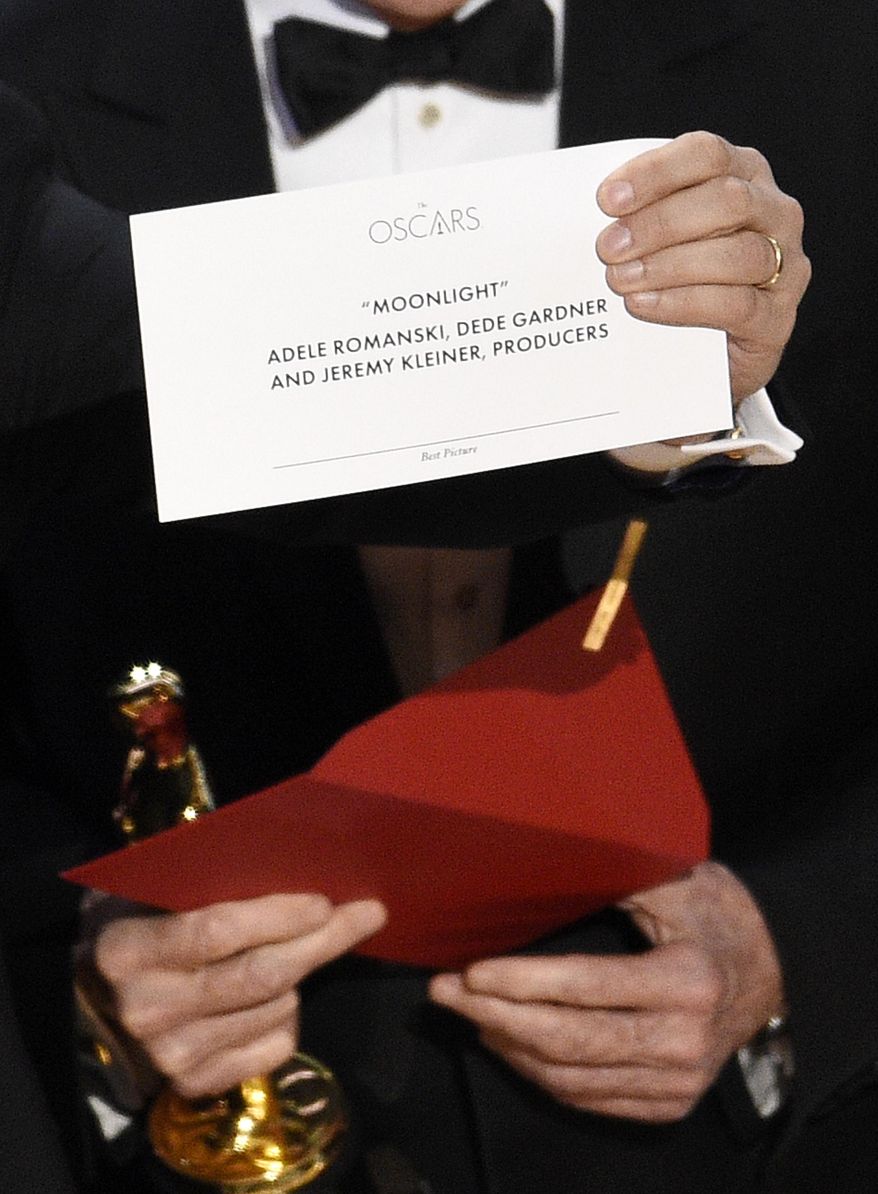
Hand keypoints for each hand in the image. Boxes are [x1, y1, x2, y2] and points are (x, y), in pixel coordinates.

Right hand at [93, 893, 385, 1097]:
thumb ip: (207, 878)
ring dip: (302, 974)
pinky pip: (275, 1045)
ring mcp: (169, 1054)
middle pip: (259, 974)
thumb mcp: (155, 889)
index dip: (278, 915)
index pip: (217, 930)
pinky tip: (275, 996)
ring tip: (302, 948)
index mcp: (128, 949)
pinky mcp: (194, 1084)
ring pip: (275, 1007)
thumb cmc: (140, 924)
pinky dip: (288, 1016)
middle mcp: (146, 1008)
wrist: (100, 1000)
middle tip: (366, 914)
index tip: (325, 900)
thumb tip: (296, 859)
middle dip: (322, 940)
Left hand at [429, 862, 784, 1122]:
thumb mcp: (677, 881)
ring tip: (467, 1015)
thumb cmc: (717, 915)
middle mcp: (683, 1040)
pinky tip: (509, 1044)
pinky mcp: (669, 1101)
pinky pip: (590, 1098)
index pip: (585, 988)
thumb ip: (617, 877)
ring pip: (571, 1077)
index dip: (521, 983)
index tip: (471, 972)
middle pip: (568, 1040)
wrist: (773, 971)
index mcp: (685, 981)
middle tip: (445, 994)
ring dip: (509, 1048)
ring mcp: (677, 1080)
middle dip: (496, 1017)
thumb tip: (541, 860)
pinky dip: (541, 1074)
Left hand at [596, 131, 810, 402]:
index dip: (656, 172)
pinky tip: (645, 305)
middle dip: (659, 222)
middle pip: (726, 200)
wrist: (707, 355)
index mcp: (745, 176)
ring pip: (737, 254)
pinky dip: (684, 303)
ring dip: (670, 265)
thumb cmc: (681, 281)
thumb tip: (586, 214)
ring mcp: (785, 266)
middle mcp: (775, 213)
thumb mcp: (664, 238)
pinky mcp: (777, 319)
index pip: (707, 155)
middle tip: (607, 248)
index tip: (607, 199)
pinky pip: (735, 305)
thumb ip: (642, 215)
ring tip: (620, 280)